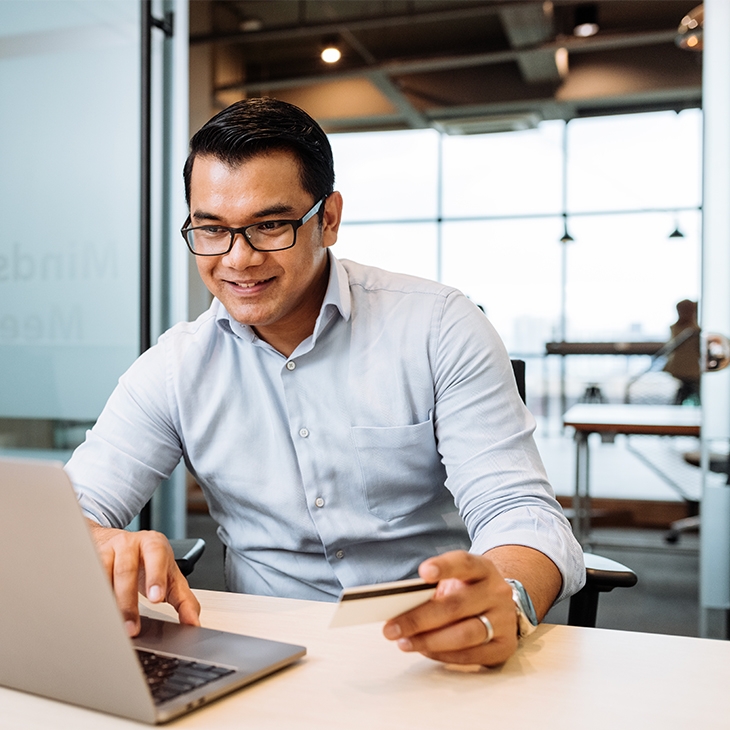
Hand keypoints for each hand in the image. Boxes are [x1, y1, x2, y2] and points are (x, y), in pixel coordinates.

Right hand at [87, 520, 200, 636]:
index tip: (156, 598)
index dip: (155, 576)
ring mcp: (106, 550)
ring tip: (110, 625)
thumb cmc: (147, 562)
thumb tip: (194, 623)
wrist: (118, 543)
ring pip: (103, 575)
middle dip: (128, 602)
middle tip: (131, 628)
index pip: (156, 556)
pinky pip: (86, 580)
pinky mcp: (88, 560)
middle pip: (126, 570)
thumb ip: (184, 600)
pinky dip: (88, 598)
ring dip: (106, 603)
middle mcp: (129, 544)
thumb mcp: (170, 576)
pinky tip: (90, 614)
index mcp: (154, 544)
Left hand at [382, 551, 517, 665]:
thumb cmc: (467, 591)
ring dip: (429, 641)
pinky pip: (471, 656)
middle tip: (391, 628)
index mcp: (482, 568)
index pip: (464, 563)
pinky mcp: (505, 646)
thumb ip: (432, 588)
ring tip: (404, 643)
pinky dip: (443, 655)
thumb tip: (398, 605)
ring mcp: (504, 620)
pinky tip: (425, 651)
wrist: (500, 605)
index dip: (444, 567)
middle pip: (456, 606)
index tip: (423, 573)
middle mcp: (496, 592)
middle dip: (419, 619)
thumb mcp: (455, 579)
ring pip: (464, 634)